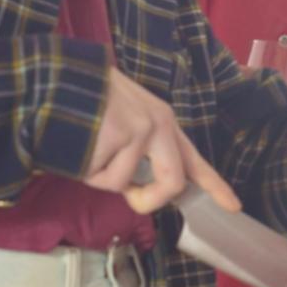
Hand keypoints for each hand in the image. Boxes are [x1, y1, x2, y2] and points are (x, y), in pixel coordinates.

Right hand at [82, 68, 240, 214]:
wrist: (52, 80)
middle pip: (171, 182)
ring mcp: (141, 129)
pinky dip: (85, 170)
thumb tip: (141, 187)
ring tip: (84, 146)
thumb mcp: (121, 121)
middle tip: (130, 198)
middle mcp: (158, 124)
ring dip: (99, 176)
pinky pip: (103, 177)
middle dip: (148, 199)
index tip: (234, 206)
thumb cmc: (81, 103)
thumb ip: (139, 152)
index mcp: (161, 121)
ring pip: (124, 184)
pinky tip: (76, 143)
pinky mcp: (120, 136)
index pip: (192, 159)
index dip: (214, 185)